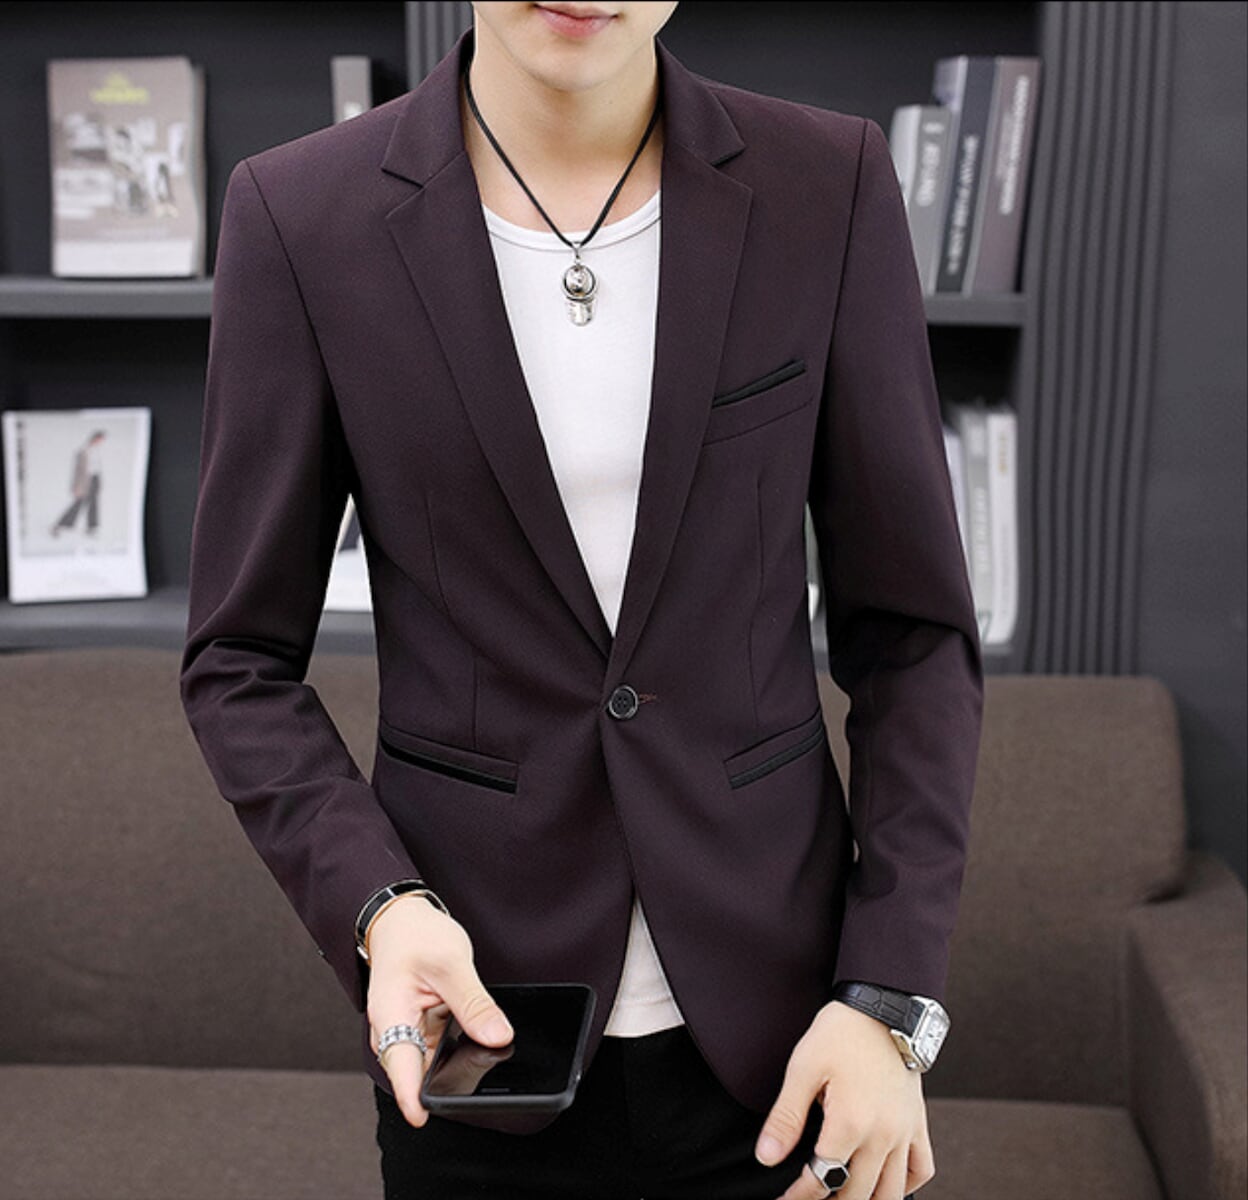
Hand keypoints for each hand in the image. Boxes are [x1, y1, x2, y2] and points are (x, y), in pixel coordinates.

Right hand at [366, 895, 513, 1126]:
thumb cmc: (415, 936)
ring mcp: (410, 1035)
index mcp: (390, 1017)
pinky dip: (462, 1048)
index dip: (414, 1096)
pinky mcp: (425, 1032)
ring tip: (484, 1041)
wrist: (402, 921)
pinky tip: (480, 1037)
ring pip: (436, 1066)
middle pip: (421, 1074)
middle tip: (484, 1062)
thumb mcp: (451, 963)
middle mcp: (395, 1033)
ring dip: (459, 1063)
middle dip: (450, 1079)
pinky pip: (444, 1051)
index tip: (428, 1114)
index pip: (400, 1067)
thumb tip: (499, 1037)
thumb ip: (474, 1003)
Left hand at [756, 1001, 934, 1198]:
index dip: (800, 1196)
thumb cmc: (840, 1033)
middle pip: (857, 1194)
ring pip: (892, 1193)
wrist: (883, 1008)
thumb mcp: (803, 1069)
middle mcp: (883, 1135)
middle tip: (810, 1198)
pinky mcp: (918, 1123)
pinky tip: (885, 1184)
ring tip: (842, 1199)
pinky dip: (905, 1186)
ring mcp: (904, 1132)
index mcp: (851, 1123)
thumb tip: (766, 1158)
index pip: (823, 1179)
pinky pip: (922, 1170)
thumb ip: (786, 1118)